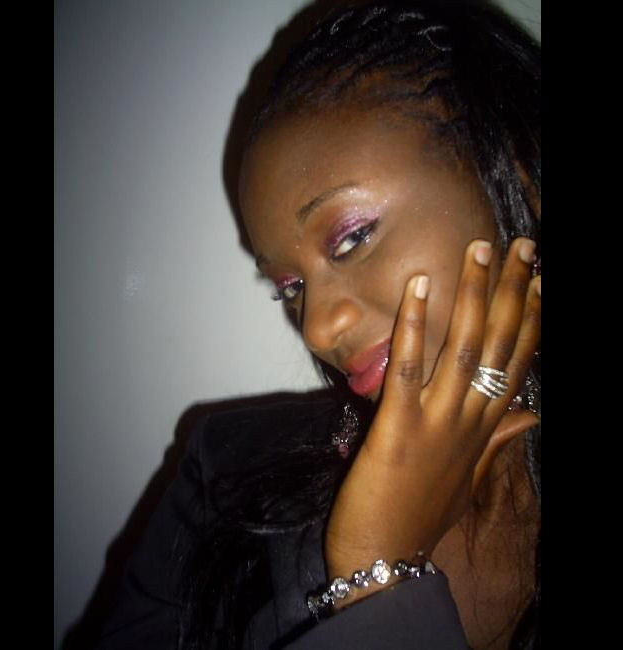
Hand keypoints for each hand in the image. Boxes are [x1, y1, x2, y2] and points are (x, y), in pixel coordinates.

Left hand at [324, 237, 540, 606]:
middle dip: (512, 293)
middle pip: (499, 345)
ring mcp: (438, 421)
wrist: (388, 560)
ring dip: (473, 295)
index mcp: (485, 427)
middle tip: (523, 248)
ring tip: (480, 251)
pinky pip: (410, 368)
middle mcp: (470, 418)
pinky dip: (415, 325)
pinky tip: (420, 286)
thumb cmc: (424, 515)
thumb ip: (500, 440)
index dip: (533, 319)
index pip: (518, 362)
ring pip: (463, 347)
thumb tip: (530, 414)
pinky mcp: (399, 427)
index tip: (541, 281)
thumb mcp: (470, 476)